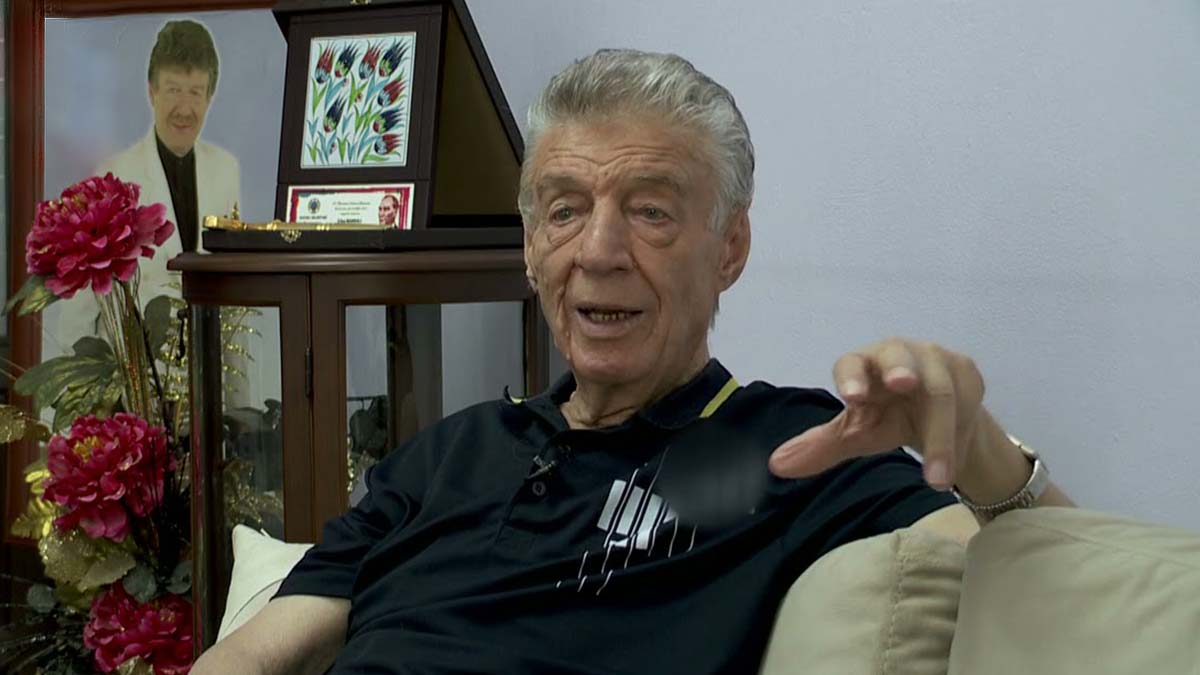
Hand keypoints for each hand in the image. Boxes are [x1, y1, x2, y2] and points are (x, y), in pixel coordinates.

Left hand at [768, 338, 986, 489]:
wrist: (940, 420)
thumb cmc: (887, 418)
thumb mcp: (857, 435)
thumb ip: (821, 448)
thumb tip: (776, 466)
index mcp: (862, 366)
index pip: (851, 364)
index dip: (851, 378)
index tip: (851, 400)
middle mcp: (896, 354)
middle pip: (898, 355)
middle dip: (901, 368)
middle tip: (903, 384)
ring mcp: (934, 359)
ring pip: (939, 391)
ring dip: (940, 437)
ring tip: (936, 479)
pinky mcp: (966, 370)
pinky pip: (968, 400)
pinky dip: (961, 433)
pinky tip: (957, 458)